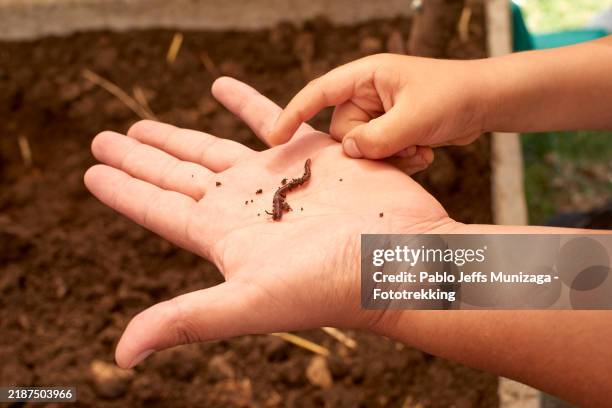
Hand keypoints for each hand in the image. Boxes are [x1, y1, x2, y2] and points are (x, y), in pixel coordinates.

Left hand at [84, 77, 456, 368]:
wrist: (399, 259)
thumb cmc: (330, 285)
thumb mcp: (250, 301)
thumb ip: (187, 319)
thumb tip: (121, 356)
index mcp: (224, 236)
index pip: (159, 208)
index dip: (124, 191)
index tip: (91, 173)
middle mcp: (244, 206)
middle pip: (176, 176)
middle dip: (140, 158)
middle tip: (104, 139)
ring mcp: (277, 178)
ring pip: (212, 148)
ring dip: (176, 136)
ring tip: (142, 125)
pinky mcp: (310, 152)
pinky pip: (268, 118)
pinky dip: (243, 102)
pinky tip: (220, 86)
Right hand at [269, 53, 488, 160]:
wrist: (485, 103)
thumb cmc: (453, 97)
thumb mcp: (414, 118)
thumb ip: (376, 138)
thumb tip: (347, 152)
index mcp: (365, 76)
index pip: (318, 93)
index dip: (293, 113)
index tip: (275, 138)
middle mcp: (366, 94)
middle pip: (342, 131)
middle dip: (368, 146)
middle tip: (403, 147)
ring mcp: (378, 114)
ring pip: (360, 148)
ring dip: (388, 156)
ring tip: (419, 149)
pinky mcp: (390, 131)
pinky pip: (378, 154)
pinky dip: (399, 159)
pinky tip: (424, 152)